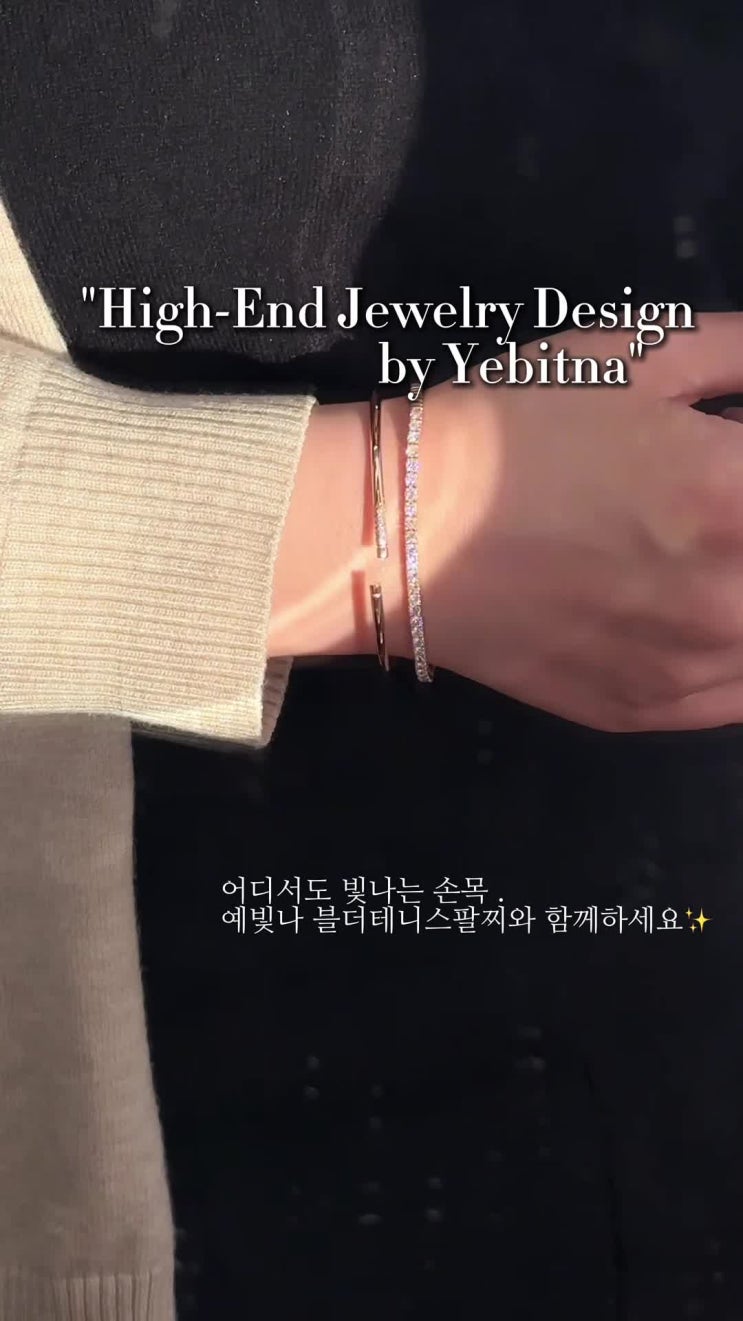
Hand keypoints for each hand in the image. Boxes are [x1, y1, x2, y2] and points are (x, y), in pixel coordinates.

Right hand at [420, 314, 742, 731]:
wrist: (400, 529)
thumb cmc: (513, 426)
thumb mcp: (634, 353)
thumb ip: (739, 355)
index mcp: (736, 498)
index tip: (740, 468)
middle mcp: (730, 597)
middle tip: (720, 514)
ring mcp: (688, 668)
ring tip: (701, 558)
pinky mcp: (644, 712)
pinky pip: (738, 696)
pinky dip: (737, 653)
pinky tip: (703, 613)